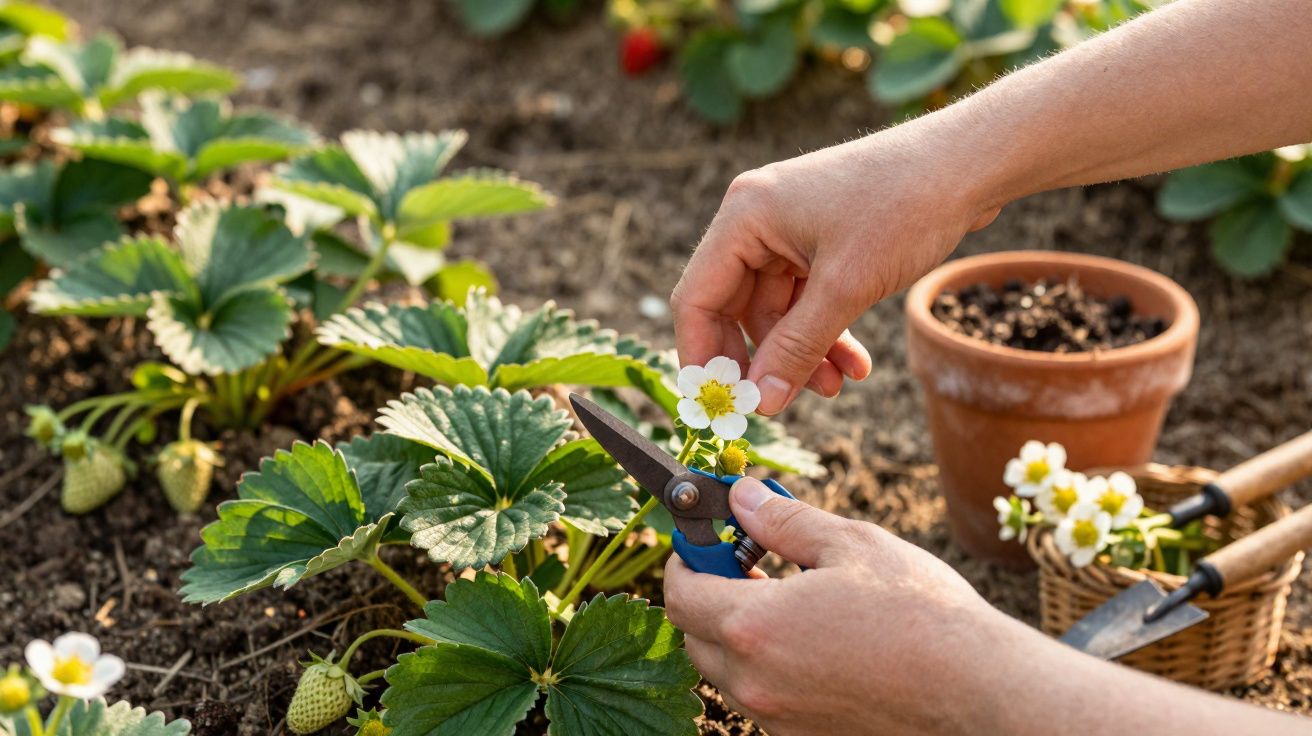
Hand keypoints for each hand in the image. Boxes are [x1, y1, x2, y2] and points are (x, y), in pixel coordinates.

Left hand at [663, 476, 1007, 734]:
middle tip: (750, 565)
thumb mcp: (852, 545)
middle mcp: (755, 682)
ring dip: (738, 635)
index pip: (679, 593)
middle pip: (694, 636)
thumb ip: (785, 522)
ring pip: (727, 672)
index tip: (705, 540)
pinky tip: (817, 645)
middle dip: (709, 595)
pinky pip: (763, 701)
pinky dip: (770, 670)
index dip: (686, 560)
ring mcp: (778, 719)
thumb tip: (744, 498)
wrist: (979, 692)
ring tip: (791, 604)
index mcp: (755, 626)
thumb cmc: (922, 614)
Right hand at [670, 129, 1000, 414]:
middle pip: (736, 309)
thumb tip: (761, 403)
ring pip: (777, 312)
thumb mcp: (846, 287)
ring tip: (838, 387)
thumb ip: (797, 347)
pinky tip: (856, 365)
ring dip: (803, 353)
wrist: (969, 164)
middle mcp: (757, 221)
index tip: (723, 405)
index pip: (697, 298)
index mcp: (744, 217)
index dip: (704, 356)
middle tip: (782, 404)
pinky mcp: (821, 241)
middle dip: (765, 360)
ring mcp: (790, 231)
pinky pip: (807, 300)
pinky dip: (826, 334)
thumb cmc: (905, 206)